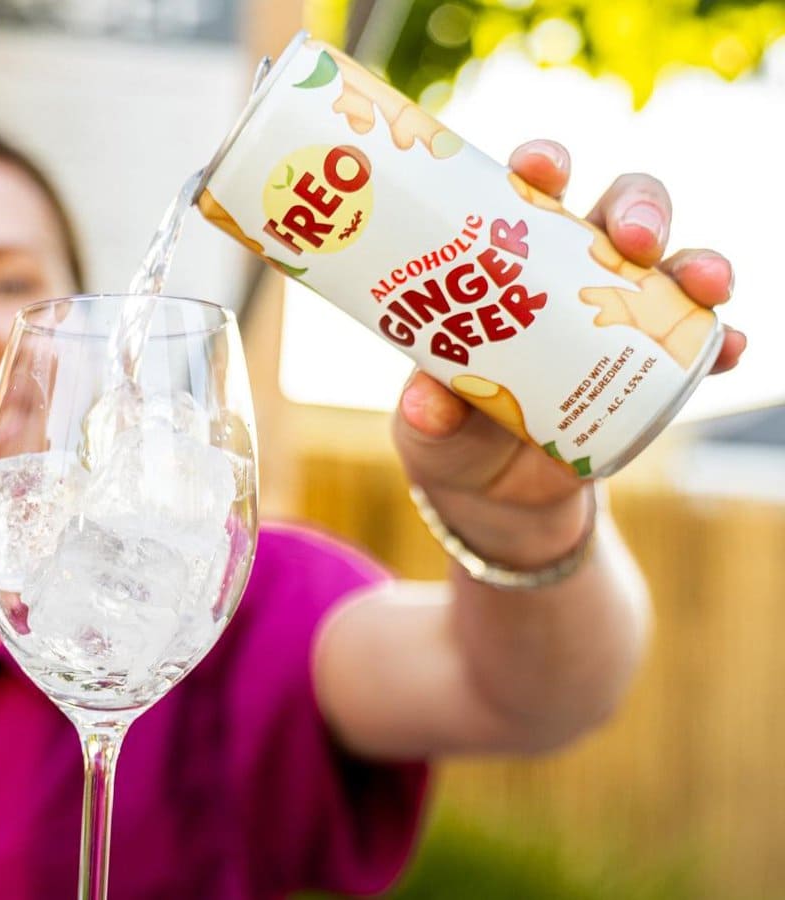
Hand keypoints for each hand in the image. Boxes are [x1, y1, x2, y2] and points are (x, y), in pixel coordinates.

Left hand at [392, 140, 745, 569]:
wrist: (490, 491)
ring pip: (670, 267)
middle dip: (637, 208)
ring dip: (696, 264)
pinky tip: (731, 347)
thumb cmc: (448, 429)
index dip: (542, 165)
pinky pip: (696, 344)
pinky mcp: (649, 368)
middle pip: (615, 212)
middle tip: (636, 237)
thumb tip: (428, 406)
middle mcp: (570, 275)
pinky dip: (719, 341)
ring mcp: (618, 317)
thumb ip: (426, 410)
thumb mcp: (428, 422)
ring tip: (706, 282)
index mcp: (508, 261)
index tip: (542, 168)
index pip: (528, 193)